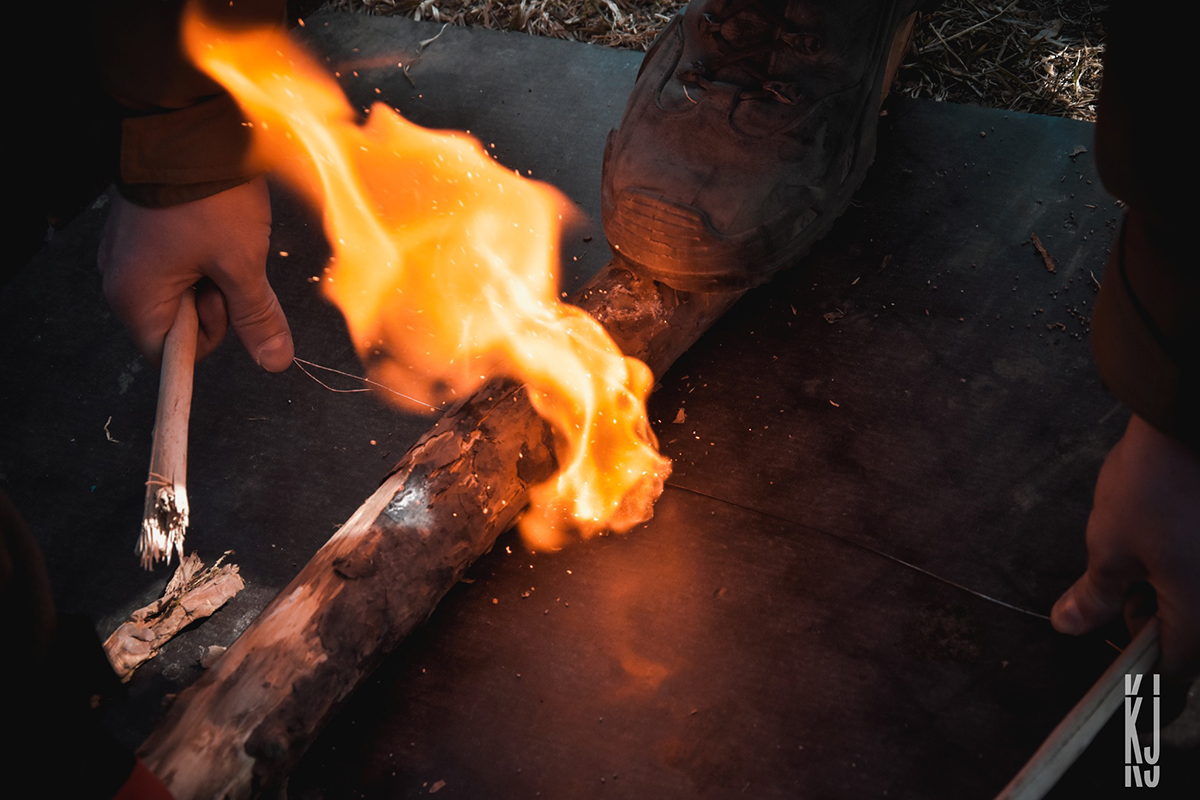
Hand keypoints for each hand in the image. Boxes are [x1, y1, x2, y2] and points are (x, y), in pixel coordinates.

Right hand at [98, 176, 292, 371]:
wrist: (187, 127)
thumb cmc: (209, 198)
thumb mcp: (242, 264)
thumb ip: (256, 318)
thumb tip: (275, 360)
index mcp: (134, 297)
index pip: (168, 354)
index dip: (208, 337)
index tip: (227, 301)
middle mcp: (120, 279)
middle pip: (179, 323)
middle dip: (216, 302)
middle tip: (228, 264)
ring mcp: (129, 253)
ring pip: (184, 291)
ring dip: (213, 277)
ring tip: (222, 241)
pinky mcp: (144, 233)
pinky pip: (178, 264)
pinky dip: (203, 256)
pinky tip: (214, 229)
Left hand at [1051, 414, 1199, 674]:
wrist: (1194, 420)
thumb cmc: (1158, 484)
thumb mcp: (1109, 546)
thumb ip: (1094, 595)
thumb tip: (1069, 624)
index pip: (1174, 668)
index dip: (1138, 663)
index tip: (1113, 650)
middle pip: (1194, 634)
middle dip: (1153, 617)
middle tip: (1118, 585)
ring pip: (1199, 597)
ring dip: (1170, 587)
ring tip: (1141, 551)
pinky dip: (1185, 560)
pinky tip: (1166, 533)